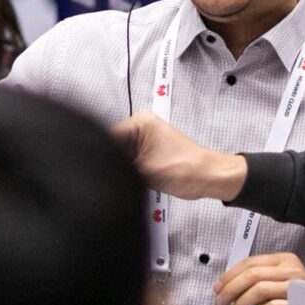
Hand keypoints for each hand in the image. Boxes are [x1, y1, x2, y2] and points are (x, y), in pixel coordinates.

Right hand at [112, 111, 246, 200]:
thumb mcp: (143, 171)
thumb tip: (102, 174)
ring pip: (120, 158)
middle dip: (112, 163)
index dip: (101, 155)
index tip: (96, 172)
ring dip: (121, 170)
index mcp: (139, 122)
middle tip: (108, 180)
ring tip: (120, 181)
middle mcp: (140, 127)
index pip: (108, 137)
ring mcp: (144, 142)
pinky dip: (129, 174)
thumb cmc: (182, 169)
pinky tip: (128, 182)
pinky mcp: (148, 155)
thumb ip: (119, 171)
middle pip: (113, 147)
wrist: (208, 179)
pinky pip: (130, 164)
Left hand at [215, 252, 304, 304]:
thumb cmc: (296, 299)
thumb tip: (226, 287)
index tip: (218, 287)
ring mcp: (296, 286)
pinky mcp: (298, 304)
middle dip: (230, 289)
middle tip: (220, 302)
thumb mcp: (276, 284)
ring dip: (240, 303)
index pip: (250, 262)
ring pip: (259, 289)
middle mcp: (291, 269)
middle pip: (252, 275)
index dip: (230, 275)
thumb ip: (256, 281)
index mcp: (284, 259)